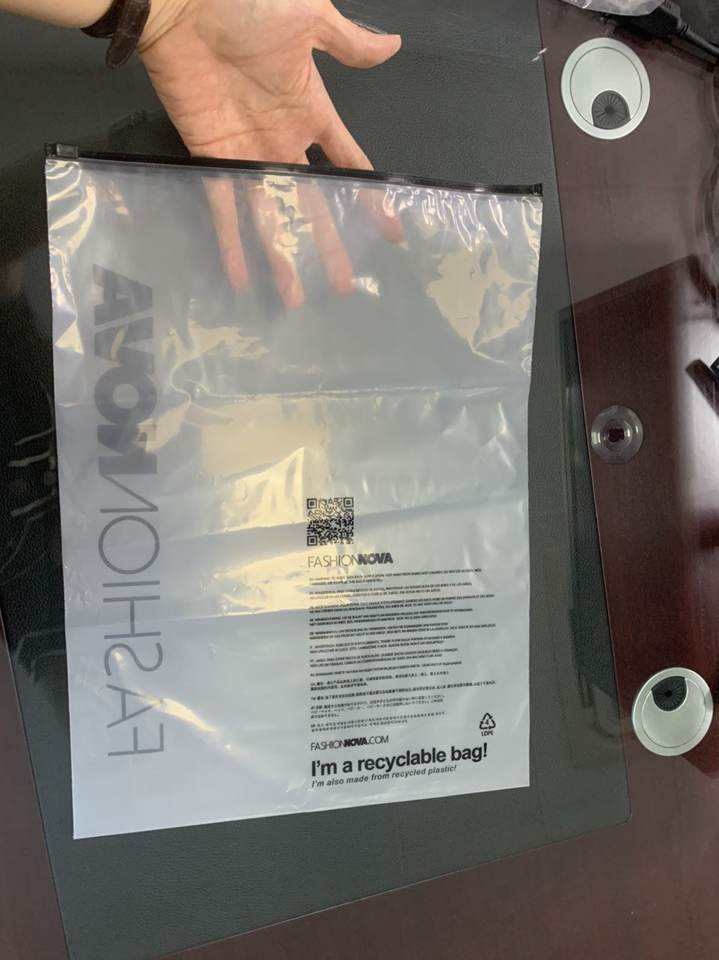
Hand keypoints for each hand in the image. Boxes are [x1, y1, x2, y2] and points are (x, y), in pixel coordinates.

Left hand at [139, 0, 401, 305]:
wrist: (181, 0)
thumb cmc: (245, 2)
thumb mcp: (308, 17)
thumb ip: (348, 42)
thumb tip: (393, 47)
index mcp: (311, 112)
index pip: (349, 165)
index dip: (371, 199)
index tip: (391, 232)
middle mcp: (282, 142)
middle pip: (312, 206)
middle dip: (329, 247)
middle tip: (345, 286)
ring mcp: (246, 156)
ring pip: (271, 218)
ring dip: (283, 258)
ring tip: (295, 298)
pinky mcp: (211, 158)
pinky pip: (222, 208)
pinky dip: (229, 244)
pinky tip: (241, 279)